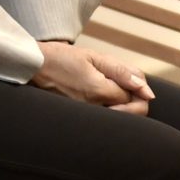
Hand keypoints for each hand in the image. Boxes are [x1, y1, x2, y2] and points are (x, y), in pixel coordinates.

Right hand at [31, 40, 154, 114]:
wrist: (32, 67)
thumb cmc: (62, 58)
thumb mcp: (94, 57)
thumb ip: (123, 73)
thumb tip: (148, 91)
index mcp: (99, 91)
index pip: (135, 97)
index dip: (138, 87)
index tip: (128, 78)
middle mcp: (93, 110)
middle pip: (131, 116)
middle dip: (136, 102)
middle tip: (124, 87)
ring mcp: (84, 118)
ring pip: (118, 119)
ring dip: (123, 107)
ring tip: (110, 91)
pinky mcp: (78, 121)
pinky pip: (103, 120)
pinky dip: (109, 111)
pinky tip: (100, 99)